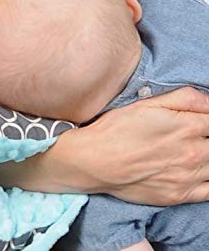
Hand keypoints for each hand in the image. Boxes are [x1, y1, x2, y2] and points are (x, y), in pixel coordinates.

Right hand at [63, 87, 208, 204]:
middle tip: (190, 136)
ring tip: (189, 151)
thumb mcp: (148, 103)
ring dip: (207, 156)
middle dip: (207, 137)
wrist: (96, 161)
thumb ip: (185, 98)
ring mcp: (188, 177)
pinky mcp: (180, 196)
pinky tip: (198, 171)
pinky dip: (208, 180)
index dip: (207, 119)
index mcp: (188, 126)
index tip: (200, 121)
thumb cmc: (117, 128)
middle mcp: (194, 152)